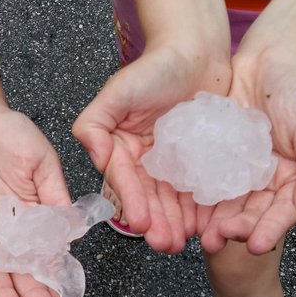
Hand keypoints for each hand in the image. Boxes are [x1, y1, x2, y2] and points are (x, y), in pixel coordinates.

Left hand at [0, 105, 72, 296]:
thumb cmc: (9, 132)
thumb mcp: (41, 161)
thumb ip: (55, 195)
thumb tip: (74, 232)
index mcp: (31, 217)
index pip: (44, 255)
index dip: (54, 278)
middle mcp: (4, 229)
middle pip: (18, 269)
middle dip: (31, 294)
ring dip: (1, 292)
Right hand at [73, 46, 230, 252]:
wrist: (197, 52)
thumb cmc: (155, 66)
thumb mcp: (117, 91)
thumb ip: (94, 122)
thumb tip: (90, 152)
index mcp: (121, 149)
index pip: (125, 181)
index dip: (132, 202)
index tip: (140, 223)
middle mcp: (144, 161)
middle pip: (149, 197)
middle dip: (156, 223)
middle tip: (165, 244)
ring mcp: (173, 164)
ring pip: (173, 200)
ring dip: (176, 224)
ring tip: (182, 244)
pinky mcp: (198, 163)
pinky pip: (199, 189)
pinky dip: (201, 210)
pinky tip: (205, 227)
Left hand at [198, 48, 295, 254]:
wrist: (271, 56)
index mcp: (290, 180)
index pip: (279, 213)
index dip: (268, 229)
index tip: (254, 244)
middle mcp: (262, 180)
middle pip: (247, 213)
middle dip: (232, 230)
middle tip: (215, 242)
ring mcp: (235, 169)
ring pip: (221, 201)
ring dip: (209, 220)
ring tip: (196, 233)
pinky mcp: (212, 155)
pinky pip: (201, 177)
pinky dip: (192, 193)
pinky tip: (179, 206)